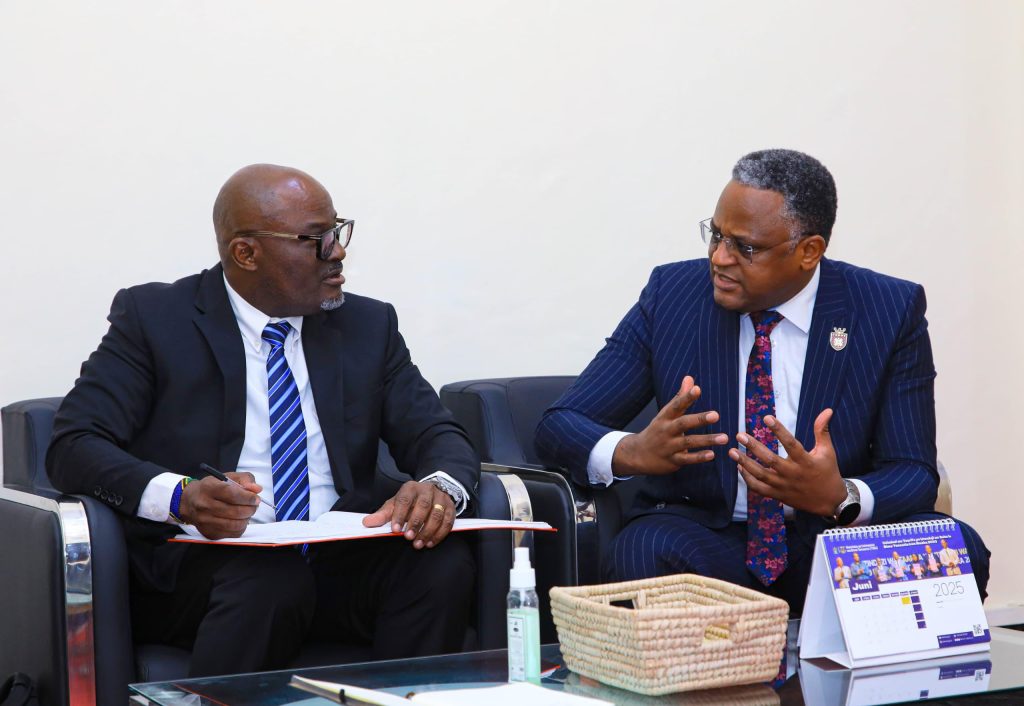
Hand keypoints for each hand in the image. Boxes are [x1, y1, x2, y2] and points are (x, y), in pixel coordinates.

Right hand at [179, 472, 261, 539]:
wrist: (189, 502)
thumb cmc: (211, 488)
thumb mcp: (226, 477)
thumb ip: (244, 479)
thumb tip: (257, 489)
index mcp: (209, 488)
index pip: (232, 495)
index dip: (248, 497)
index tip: (256, 498)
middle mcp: (204, 505)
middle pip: (235, 511)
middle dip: (250, 508)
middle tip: (254, 505)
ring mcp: (205, 521)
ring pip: (235, 524)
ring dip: (247, 518)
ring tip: (247, 512)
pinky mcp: (209, 533)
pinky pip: (232, 534)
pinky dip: (240, 527)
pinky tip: (239, 520)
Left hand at [363, 480, 454, 549]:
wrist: (430, 493)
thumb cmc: (409, 501)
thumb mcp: (394, 504)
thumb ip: (382, 515)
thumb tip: (367, 523)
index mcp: (411, 488)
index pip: (405, 499)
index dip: (400, 514)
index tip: (395, 529)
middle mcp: (427, 490)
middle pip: (424, 505)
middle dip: (416, 522)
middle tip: (408, 537)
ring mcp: (441, 498)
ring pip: (437, 514)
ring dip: (428, 531)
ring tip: (418, 544)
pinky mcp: (450, 508)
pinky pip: (447, 521)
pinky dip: (439, 534)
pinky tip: (430, 543)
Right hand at [612, 376, 727, 475]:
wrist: (638, 454)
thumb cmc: (657, 430)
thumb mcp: (666, 414)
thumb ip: (680, 397)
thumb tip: (689, 378)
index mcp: (665, 417)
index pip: (676, 405)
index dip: (686, 397)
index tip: (697, 389)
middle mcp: (666, 430)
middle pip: (683, 423)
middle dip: (699, 419)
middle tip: (715, 415)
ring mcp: (669, 446)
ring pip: (688, 442)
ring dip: (706, 440)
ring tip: (724, 437)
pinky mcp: (672, 460)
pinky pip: (687, 459)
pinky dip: (699, 457)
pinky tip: (712, 454)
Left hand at [729, 409, 847, 515]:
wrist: (829, 501)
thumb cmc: (828, 471)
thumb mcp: (827, 451)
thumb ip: (822, 431)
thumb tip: (827, 410)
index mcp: (806, 462)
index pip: (791, 444)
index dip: (779, 430)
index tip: (766, 417)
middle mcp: (793, 474)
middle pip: (770, 460)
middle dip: (754, 447)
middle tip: (739, 435)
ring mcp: (784, 486)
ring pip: (761, 475)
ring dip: (745, 463)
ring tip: (732, 451)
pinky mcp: (778, 495)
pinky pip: (759, 488)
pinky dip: (747, 479)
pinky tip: (739, 467)